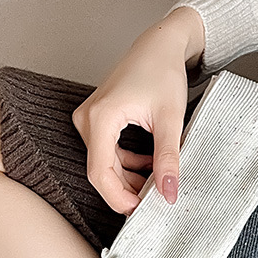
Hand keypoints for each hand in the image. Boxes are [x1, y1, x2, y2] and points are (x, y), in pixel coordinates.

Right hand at [70, 6, 205, 214]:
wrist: (159, 45)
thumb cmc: (162, 71)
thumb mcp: (170, 120)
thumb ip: (168, 159)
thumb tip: (168, 192)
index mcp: (100, 118)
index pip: (99, 173)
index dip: (119, 198)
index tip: (140, 211)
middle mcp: (87, 119)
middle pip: (101, 171)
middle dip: (128, 190)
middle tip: (155, 199)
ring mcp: (89, 120)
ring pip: (105, 165)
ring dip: (130, 178)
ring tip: (158, 180)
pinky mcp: (97, 121)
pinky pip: (108, 153)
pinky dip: (128, 164)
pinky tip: (149, 164)